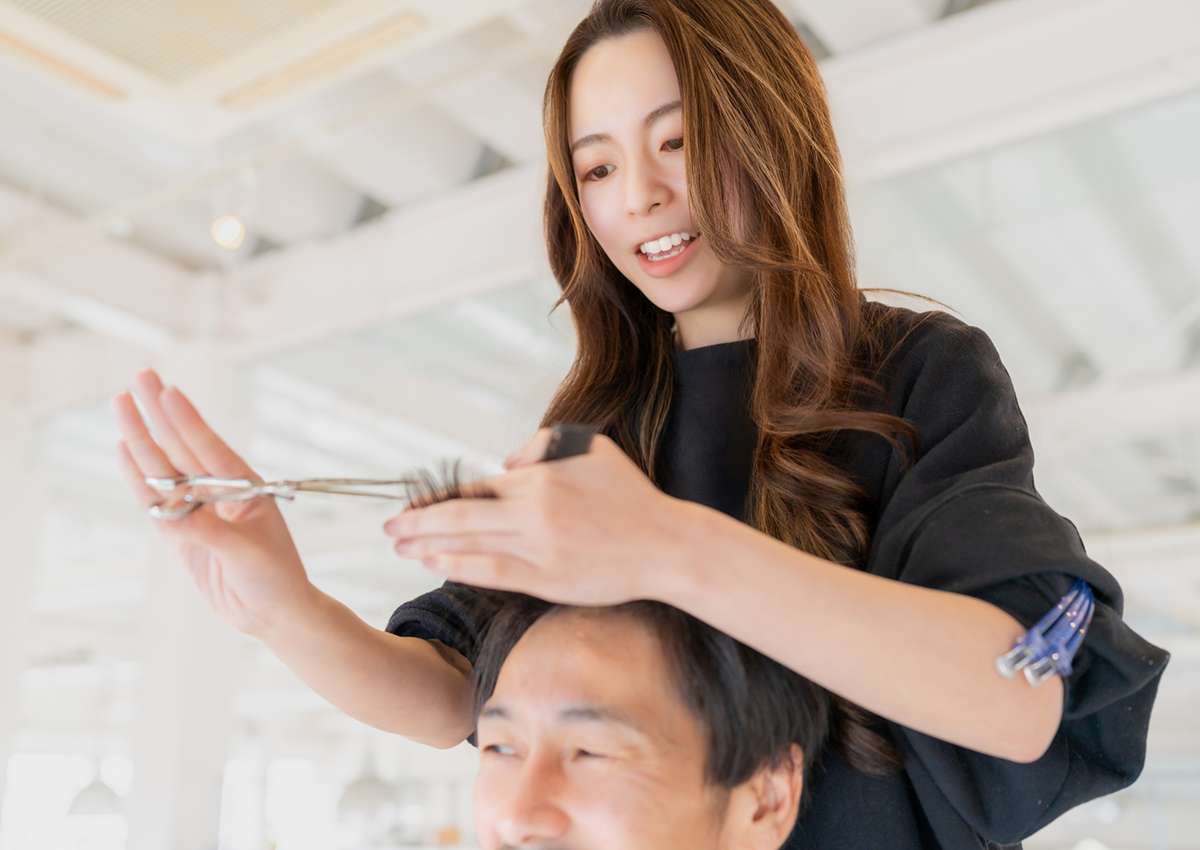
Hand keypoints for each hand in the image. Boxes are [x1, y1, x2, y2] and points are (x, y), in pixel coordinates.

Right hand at [114, 369, 312, 636]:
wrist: (272, 613)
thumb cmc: (276, 578)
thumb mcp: (248, 554)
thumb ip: (210, 534)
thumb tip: (173, 515)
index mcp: (245, 488)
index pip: (210, 449)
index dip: (189, 422)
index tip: (170, 392)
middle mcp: (218, 492)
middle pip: (181, 447)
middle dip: (159, 413)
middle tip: (141, 375)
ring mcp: (196, 511)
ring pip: (162, 469)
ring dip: (141, 437)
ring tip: (122, 402)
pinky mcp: (178, 534)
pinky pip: (153, 500)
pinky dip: (136, 476)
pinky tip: (124, 448)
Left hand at [383, 431, 695, 605]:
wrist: (665, 546)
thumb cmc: (629, 495)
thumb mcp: (590, 449)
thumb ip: (543, 446)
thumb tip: (504, 463)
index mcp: (542, 478)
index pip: (478, 488)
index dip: (440, 498)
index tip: (413, 504)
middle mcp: (534, 512)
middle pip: (462, 516)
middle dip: (418, 521)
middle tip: (387, 526)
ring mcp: (539, 549)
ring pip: (471, 544)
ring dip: (429, 544)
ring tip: (400, 546)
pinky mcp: (548, 580)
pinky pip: (493, 573)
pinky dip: (460, 566)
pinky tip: (435, 563)